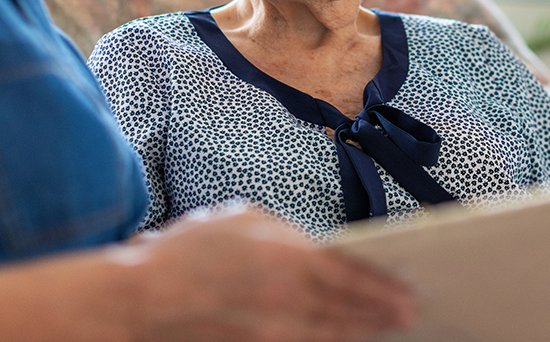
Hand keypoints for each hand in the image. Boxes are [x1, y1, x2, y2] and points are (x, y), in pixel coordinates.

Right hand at [117, 203, 414, 341]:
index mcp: (289, 257)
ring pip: (332, 335)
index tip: (407, 290)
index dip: (384, 286)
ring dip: (361, 331)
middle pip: (351, 310)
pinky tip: (343, 339)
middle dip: (382, 313)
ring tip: (383, 327)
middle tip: (409, 314)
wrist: (140, 301)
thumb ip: (289, 233)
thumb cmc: (189, 252)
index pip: (354, 275)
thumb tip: (321, 248)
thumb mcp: (244, 220)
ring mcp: (275, 331)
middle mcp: (289, 299)